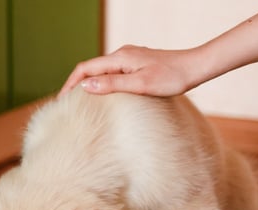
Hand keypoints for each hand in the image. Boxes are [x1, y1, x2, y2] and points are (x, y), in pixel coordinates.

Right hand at [59, 45, 201, 97]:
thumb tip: (86, 87)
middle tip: (68, 106)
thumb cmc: (172, 78)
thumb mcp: (140, 84)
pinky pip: (114, 74)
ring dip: (90, 86)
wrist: (195, 68)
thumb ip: (112, 85)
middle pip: (91, 69)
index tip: (62, 101)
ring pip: (102, 72)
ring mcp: (130, 59)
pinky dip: (104, 85)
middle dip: (77, 85)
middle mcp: (122, 55)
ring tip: (83, 105)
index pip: (85, 69)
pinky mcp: (138, 65)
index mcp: (120, 58)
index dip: (70, 84)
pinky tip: (107, 98)